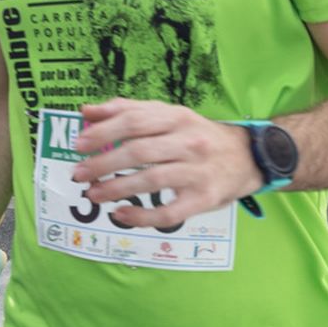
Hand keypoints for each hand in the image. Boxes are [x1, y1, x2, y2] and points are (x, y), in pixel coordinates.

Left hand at [69, 98, 261, 226]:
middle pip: (139, 151)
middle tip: (78, 174)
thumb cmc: (198, 135)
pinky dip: (143, 216)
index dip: (104, 133)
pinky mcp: (204, 198)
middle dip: (104, 163)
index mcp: (178, 117)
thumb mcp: (170, 115)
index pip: (135, 121)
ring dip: (117, 189)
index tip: (79, 145)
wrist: (249, 157)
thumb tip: (86, 112)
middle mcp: (189, 142)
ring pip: (152, 180)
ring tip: (93, 194)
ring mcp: (198, 172)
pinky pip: (170, 212)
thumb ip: (129, 110)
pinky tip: (121, 215)